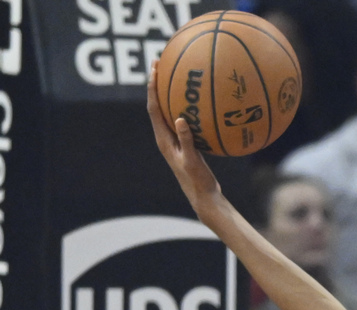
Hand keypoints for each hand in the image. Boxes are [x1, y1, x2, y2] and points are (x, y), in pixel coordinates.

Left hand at [146, 62, 222, 217]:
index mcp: (163, 139)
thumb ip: (186, 140)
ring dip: (170, 94)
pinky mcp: (185, 143)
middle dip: (157, 85)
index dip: (152, 89)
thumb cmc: (197, 181)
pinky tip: (200, 102)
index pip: (153, 108)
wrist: (203, 197)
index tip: (154, 70)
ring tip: (175, 76)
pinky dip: (188, 108)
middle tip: (160, 64)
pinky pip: (184, 120)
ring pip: (169, 111)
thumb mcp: (192, 161)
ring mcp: (175, 140)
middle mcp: (166, 137)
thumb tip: (180, 119)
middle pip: (157, 105)